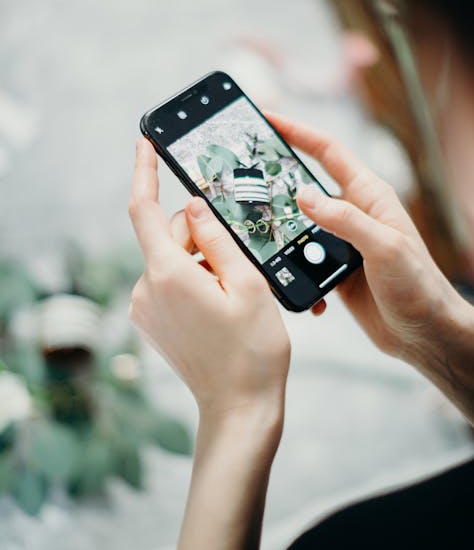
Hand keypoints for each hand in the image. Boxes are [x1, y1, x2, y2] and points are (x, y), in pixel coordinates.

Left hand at [128, 138, 289, 422]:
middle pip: (170, 235)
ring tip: (236, 290)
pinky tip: (222, 300)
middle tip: (240, 259)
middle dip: (202, 233)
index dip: (143, 171)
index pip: (145, 208)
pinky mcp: (152, 320)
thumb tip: (196, 204)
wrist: (240, 407)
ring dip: (202, 259)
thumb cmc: (252, 349)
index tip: (145, 142)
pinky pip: (170, 280)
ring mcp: (145, 307)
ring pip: (172, 257)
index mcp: (168, 274)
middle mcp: (146, 288)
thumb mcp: (248, 283)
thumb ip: (218, 237)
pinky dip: (195, 277)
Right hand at [265, 111, 461, 363]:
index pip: (328, 152)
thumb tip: (303, 195)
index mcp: (370, 196)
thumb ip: (344, 219)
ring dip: (281, 234)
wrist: (426, 333)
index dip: (298, 132)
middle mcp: (354, 213)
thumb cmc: (418, 287)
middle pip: (307, 186)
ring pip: (299, 226)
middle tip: (244, 178)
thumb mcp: (383, 247)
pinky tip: (294, 287)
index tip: (268, 119)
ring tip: (258, 239)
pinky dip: (293, 272)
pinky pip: (302, 261)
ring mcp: (342, 242)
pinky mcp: (335, 269)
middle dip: (277, 182)